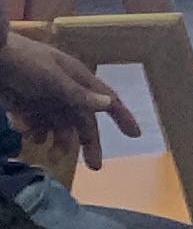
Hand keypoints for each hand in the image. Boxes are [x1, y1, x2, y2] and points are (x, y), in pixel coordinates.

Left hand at [0, 33, 138, 168]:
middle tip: (95, 166)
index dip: (122, 116)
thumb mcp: (52, 79)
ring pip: (57, 125)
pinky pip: (34, 122)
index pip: (107, 100)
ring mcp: (44, 98)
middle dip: (88, 143)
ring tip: (49, 153)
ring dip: (55, 140)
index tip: (135, 135)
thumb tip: (107, 104)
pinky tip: (21, 127)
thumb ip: (78, 94)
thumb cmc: (23, 62)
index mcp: (78, 80)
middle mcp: (65, 91)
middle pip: (83, 120)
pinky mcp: (24, 103)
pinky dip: (30, 129)